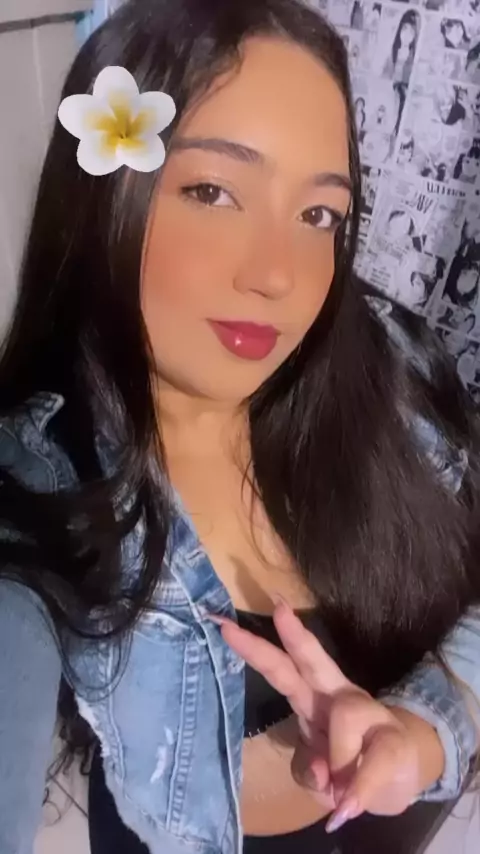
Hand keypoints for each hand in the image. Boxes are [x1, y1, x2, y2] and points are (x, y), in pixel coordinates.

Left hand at [211, 597, 444, 832]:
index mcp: (310, 698)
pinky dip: (358, 788)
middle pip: (314, 660)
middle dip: (295, 634)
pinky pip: (373, 762)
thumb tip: (322, 773)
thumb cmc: (345, 767)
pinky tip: (348, 807)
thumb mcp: (315, 775)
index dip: (256, 649)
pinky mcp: (394, 739)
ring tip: (338, 793)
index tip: (226, 625)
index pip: (281, 668)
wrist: (399, 779)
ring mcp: (368, 712)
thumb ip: (309, 771)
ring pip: (346, 715)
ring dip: (338, 759)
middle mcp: (336, 694)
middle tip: (277, 607)